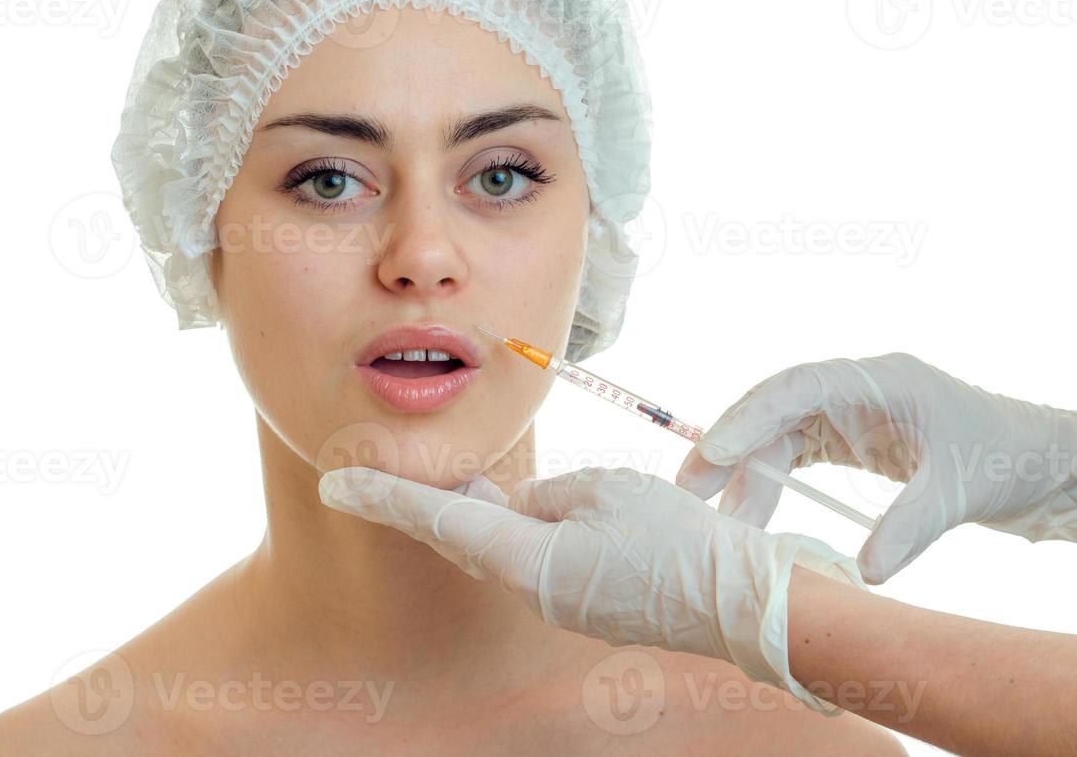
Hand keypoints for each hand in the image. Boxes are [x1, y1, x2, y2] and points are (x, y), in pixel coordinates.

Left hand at [318, 465, 863, 712]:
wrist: (739, 605)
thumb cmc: (675, 541)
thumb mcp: (603, 491)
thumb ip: (545, 494)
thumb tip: (520, 504)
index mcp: (527, 560)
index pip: (440, 519)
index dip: (386, 497)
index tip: (337, 483)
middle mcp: (530, 588)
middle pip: (462, 534)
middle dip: (426, 500)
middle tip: (381, 472)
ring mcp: (557, 601)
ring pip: (498, 543)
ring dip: (478, 509)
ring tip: (461, 474)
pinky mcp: (582, 601)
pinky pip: (533, 556)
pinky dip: (519, 525)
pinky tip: (522, 503)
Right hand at [675, 352, 1076, 583]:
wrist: (1050, 466)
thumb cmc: (1011, 458)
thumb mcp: (961, 490)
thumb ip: (909, 526)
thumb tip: (864, 573)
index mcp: (879, 380)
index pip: (797, 388)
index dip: (748, 417)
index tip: (711, 451)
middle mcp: (856, 391)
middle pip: (775, 412)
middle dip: (730, 449)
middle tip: (691, 492)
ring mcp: (852, 416)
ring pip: (780, 440)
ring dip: (748, 478)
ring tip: (720, 525)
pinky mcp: (854, 443)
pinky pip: (798, 460)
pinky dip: (773, 488)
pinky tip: (754, 522)